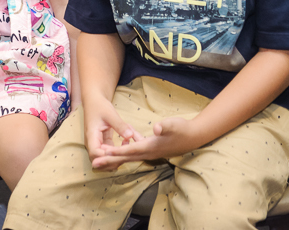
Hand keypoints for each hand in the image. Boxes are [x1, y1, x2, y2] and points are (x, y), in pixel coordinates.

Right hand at [83, 97, 139, 170]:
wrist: (95, 101)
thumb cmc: (100, 106)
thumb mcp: (110, 114)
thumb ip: (120, 125)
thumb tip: (130, 136)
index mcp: (91, 135)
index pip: (95, 153)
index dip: (106, 157)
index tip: (120, 154)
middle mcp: (92, 142)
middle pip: (99, 159)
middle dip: (112, 160)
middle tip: (127, 156)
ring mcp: (97, 143)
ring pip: (104, 157)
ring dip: (115, 158)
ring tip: (128, 152)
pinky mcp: (103, 142)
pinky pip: (109, 152)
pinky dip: (116, 152)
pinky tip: (126, 146)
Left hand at [90, 115, 204, 169]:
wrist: (194, 136)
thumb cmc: (183, 129)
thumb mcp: (174, 124)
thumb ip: (165, 126)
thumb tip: (157, 128)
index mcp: (150, 146)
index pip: (129, 150)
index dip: (115, 152)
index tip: (102, 154)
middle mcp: (148, 152)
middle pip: (125, 157)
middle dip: (109, 160)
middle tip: (94, 163)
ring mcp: (150, 152)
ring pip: (128, 156)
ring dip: (115, 157)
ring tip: (102, 158)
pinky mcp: (152, 149)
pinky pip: (135, 152)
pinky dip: (125, 151)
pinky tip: (121, 145)